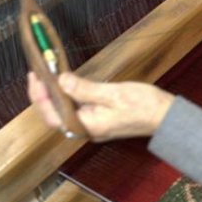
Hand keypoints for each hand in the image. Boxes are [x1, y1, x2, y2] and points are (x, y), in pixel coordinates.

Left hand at [27, 72, 174, 141]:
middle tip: (38, 72)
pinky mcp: (98, 120)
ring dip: (54, 95)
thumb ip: (84, 89)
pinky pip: (76, 110)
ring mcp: (93, 126)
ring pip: (64, 112)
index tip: (35, 76)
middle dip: (43, 94)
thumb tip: (61, 81)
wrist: (166, 117)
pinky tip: (66, 84)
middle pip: (55, 115)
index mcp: (88, 126)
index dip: (39, 96)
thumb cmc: (143, 105)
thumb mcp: (113, 93)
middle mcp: (86, 129)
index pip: (52, 115)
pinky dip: (67, 97)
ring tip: (48, 76)